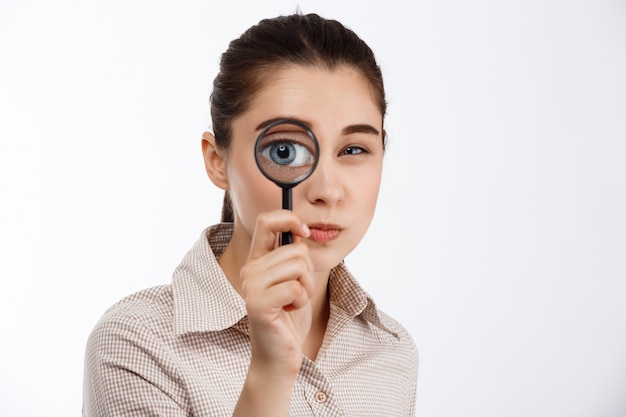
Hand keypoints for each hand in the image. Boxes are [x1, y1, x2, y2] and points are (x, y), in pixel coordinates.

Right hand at [240, 210, 313, 378]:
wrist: (279, 354)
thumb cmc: (288, 316)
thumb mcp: (294, 279)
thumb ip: (293, 256)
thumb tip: (300, 231)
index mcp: (257, 259)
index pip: (266, 221)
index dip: (290, 219)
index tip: (304, 233)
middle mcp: (250, 269)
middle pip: (295, 249)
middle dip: (309, 271)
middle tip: (299, 291)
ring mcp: (251, 286)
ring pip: (298, 266)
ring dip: (307, 287)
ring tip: (294, 302)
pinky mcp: (258, 304)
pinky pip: (296, 288)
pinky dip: (302, 301)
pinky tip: (289, 311)